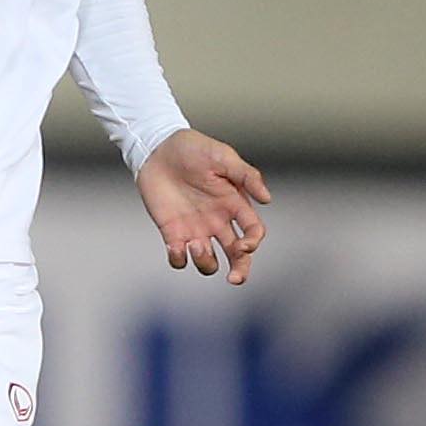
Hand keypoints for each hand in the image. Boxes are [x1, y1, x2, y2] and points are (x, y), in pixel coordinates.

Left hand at [138, 128, 269, 282]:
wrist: (157, 147)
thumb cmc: (193, 149)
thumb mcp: (223, 157)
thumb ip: (247, 176)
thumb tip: (267, 199)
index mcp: (234, 204)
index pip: (253, 232)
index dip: (253, 243)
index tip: (244, 246)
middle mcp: (217, 221)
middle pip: (237, 256)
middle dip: (240, 271)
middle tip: (234, 278)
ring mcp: (195, 229)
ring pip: (208, 262)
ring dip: (206, 262)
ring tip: (196, 245)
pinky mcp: (172, 232)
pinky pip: (178, 258)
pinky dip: (178, 259)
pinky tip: (175, 246)